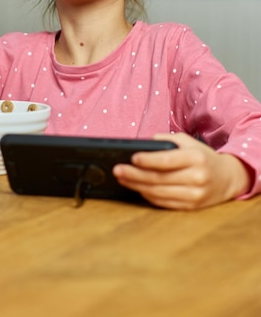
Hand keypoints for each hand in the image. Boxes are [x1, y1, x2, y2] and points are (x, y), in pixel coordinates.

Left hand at [112, 132, 251, 209]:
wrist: (227, 178)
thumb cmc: (202, 156)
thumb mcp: (188, 142)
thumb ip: (167, 139)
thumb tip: (144, 143)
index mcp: (196, 158)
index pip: (167, 160)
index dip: (148, 160)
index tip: (132, 158)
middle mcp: (196, 177)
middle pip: (159, 178)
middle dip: (135, 175)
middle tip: (117, 170)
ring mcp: (195, 195)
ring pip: (159, 193)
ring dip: (137, 186)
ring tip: (122, 179)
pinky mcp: (191, 207)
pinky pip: (164, 203)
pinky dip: (148, 196)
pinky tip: (136, 188)